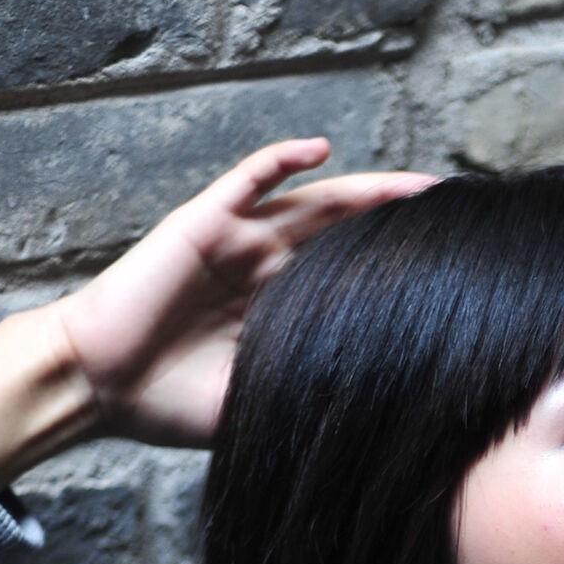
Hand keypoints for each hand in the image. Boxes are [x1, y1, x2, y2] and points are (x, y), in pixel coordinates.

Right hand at [54, 137, 433, 448]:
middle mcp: (266, 269)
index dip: (399, 279)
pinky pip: (246, 179)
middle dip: (400, 231)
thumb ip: (310, 394)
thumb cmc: (170, 404)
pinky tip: (320, 148)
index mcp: (281, 312)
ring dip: (365, 193)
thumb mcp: (259, 404)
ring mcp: (238, 240)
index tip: (458, 283)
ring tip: (421, 189)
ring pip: (314, 204)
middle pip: (348, 238)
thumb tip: (384, 414)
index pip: (354, 284)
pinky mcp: (203, 223)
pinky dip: (281, 160)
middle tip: (462, 224)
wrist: (102, 387)